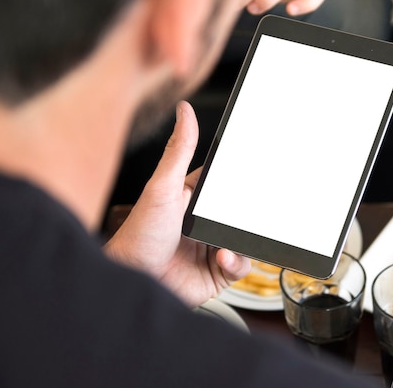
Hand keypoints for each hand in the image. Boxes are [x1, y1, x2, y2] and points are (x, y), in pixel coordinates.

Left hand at [105, 101, 250, 306]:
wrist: (136, 282)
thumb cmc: (138, 236)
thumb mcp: (162, 187)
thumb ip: (178, 150)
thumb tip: (185, 111)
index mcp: (193, 198)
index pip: (223, 182)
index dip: (239, 179)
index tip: (257, 171)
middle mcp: (204, 222)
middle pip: (239, 212)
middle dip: (248, 214)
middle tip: (247, 215)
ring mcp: (212, 246)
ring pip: (245, 238)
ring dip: (242, 240)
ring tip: (227, 242)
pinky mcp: (218, 272)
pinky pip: (242, 264)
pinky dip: (237, 262)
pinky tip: (222, 258)